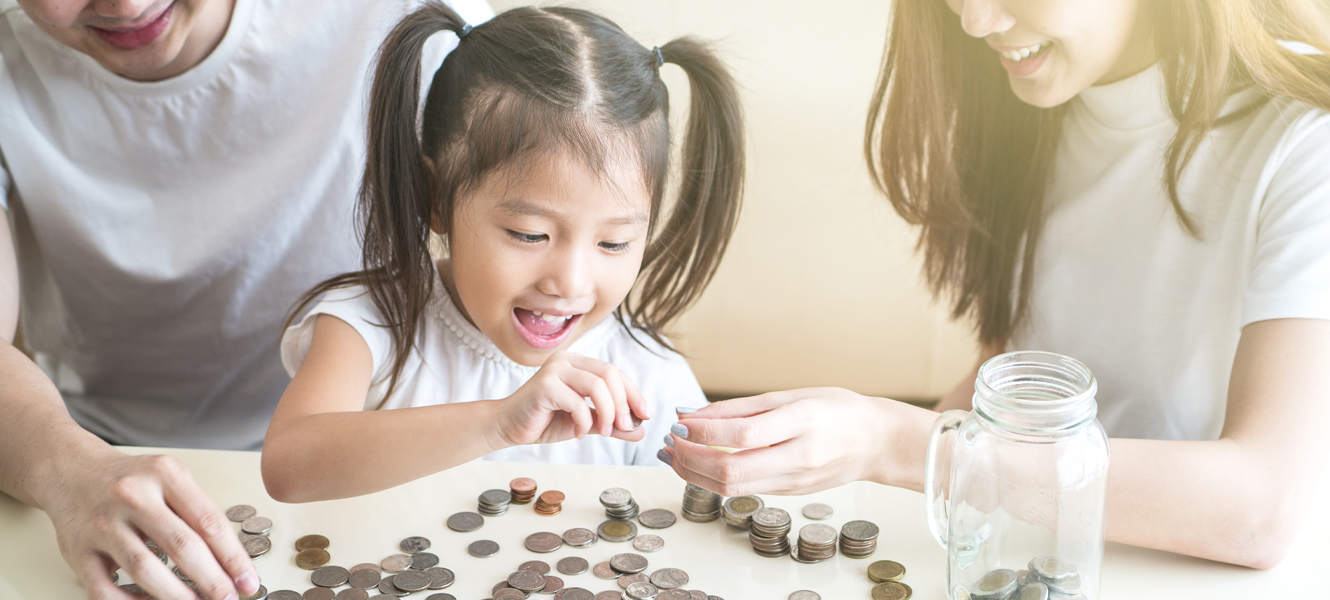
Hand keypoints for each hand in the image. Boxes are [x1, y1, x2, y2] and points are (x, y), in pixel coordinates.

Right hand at [42, 449, 258, 599]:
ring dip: (178, 595)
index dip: (233, 558)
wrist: (70, 471)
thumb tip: (230, 562)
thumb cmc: (130, 480)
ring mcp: (103, 524)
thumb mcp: (169, 479)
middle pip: (183, 546)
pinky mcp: (78, 551)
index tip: (248, 581)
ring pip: (146, 570)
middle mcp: (133, 496)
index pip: (209, 522)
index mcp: (165, 475)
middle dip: (212, 580)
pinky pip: (106, 589)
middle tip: (228, 598)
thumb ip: (197, 513)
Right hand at [493, 351, 649, 447]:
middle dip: (623, 403)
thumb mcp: (586, 423)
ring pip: (597, 385)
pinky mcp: (544, 385)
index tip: (645, 415)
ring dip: (606, 413)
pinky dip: (584, 421)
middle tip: (624, 427)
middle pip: (609, 374)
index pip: (615, 372)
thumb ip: (611, 424)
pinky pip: (577, 402)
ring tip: (603, 431)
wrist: (508, 427)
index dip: (633, 393)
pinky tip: (579, 433)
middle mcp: (567, 360)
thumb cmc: (545, 421)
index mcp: (579, 363)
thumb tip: (641, 430)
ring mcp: (554, 369)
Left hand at [658, 388, 936, 495]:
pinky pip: (745, 490)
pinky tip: (700, 464)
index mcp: (802, 422)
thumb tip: (693, 414)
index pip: (743, 434)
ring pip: (733, 488)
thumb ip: (741, 407)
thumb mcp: (791, 395)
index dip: (704, 432)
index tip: (680, 422)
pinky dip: (714, 479)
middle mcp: (800, 456)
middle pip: (732, 470)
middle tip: (671, 442)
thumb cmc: (836, 410)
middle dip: (691, 459)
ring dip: (695, 474)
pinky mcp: (791, 493)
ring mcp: (796, 480)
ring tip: (675, 455)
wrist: (877, 442)